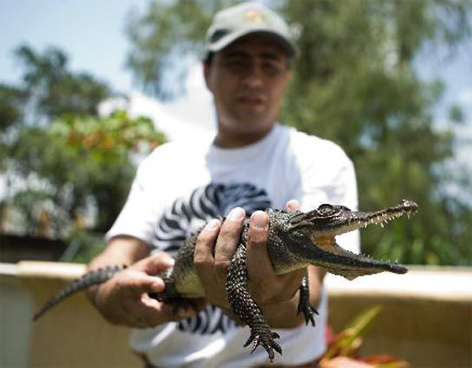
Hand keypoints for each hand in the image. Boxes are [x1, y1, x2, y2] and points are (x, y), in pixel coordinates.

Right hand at [90, 252, 204, 327]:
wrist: (113, 303)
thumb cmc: (130, 280)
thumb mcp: (139, 267)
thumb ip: (155, 262)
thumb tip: (171, 262)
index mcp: (128, 287)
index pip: (136, 286)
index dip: (147, 285)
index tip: (159, 284)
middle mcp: (133, 307)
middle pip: (153, 311)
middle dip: (173, 310)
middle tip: (192, 304)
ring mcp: (142, 319)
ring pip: (165, 317)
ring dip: (183, 311)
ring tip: (202, 301)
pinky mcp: (152, 323)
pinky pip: (170, 319)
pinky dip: (184, 312)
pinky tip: (200, 304)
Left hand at [194, 200, 307, 326]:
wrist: (269, 307)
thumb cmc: (284, 277)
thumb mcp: (295, 260)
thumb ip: (293, 233)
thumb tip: (292, 204)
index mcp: (271, 288)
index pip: (258, 262)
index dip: (257, 236)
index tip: (260, 215)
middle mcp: (246, 295)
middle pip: (230, 263)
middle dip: (231, 233)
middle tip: (239, 212)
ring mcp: (225, 295)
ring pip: (214, 263)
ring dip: (217, 236)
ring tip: (227, 217)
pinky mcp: (212, 291)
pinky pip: (201, 264)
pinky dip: (204, 242)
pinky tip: (213, 226)